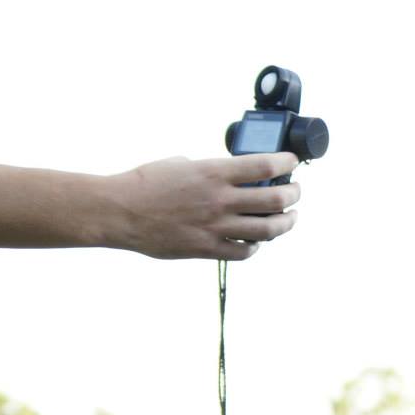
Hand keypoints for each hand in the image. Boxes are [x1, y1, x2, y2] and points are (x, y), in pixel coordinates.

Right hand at [101, 153, 301, 260]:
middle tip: (295, 192)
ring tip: (289, 217)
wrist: (118, 211)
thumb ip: (209, 170)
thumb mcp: (180, 164)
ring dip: (285, 223)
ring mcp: (215, 226)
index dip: (286, 163)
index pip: (265, 165)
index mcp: (212, 173)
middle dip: (294, 195)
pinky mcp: (206, 248)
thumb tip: (229, 175)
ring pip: (268, 229)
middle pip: (276, 199)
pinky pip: (243, 252)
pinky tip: (256, 241)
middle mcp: (219, 200)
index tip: (292, 162)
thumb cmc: (145, 184)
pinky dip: (255, 246)